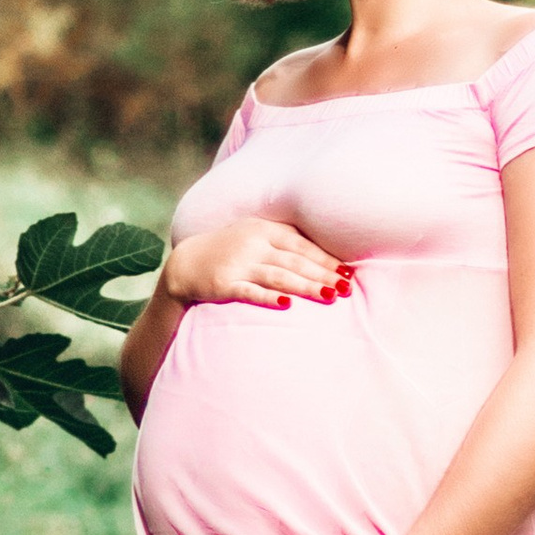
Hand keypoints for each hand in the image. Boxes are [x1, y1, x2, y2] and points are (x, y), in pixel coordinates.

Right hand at [166, 218, 354, 311]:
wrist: (186, 263)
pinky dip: (268, 297)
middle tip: (346, 288)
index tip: (348, 272)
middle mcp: (253, 244)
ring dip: (306, 287)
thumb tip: (325, 255)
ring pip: (278, 275)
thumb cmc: (231, 250)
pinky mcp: (224, 284)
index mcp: (264, 230)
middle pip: (295, 261)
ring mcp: (238, 264)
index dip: (326, 259)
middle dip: (323, 275)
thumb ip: (285, 240)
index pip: (302, 245)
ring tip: (329, 296)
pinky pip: (250, 291)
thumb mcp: (256, 235)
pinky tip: (286, 304)